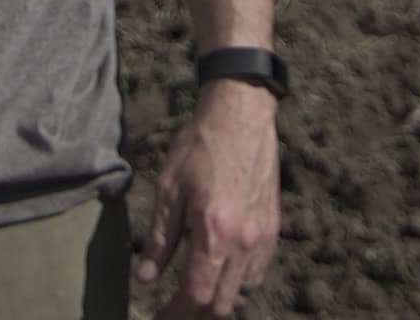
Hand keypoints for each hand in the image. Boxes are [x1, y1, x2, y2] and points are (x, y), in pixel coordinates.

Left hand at [134, 80, 279, 316]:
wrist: (241, 119)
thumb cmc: (199, 148)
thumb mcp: (169, 190)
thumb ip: (160, 239)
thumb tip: (146, 279)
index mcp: (215, 234)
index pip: (195, 294)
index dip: (175, 313)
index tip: (159, 317)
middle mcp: (244, 244)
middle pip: (221, 304)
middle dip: (195, 315)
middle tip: (173, 313)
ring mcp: (263, 240)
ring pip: (241, 293)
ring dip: (216, 301)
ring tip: (192, 298)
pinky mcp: (273, 231)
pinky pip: (257, 274)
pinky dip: (238, 284)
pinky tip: (220, 274)